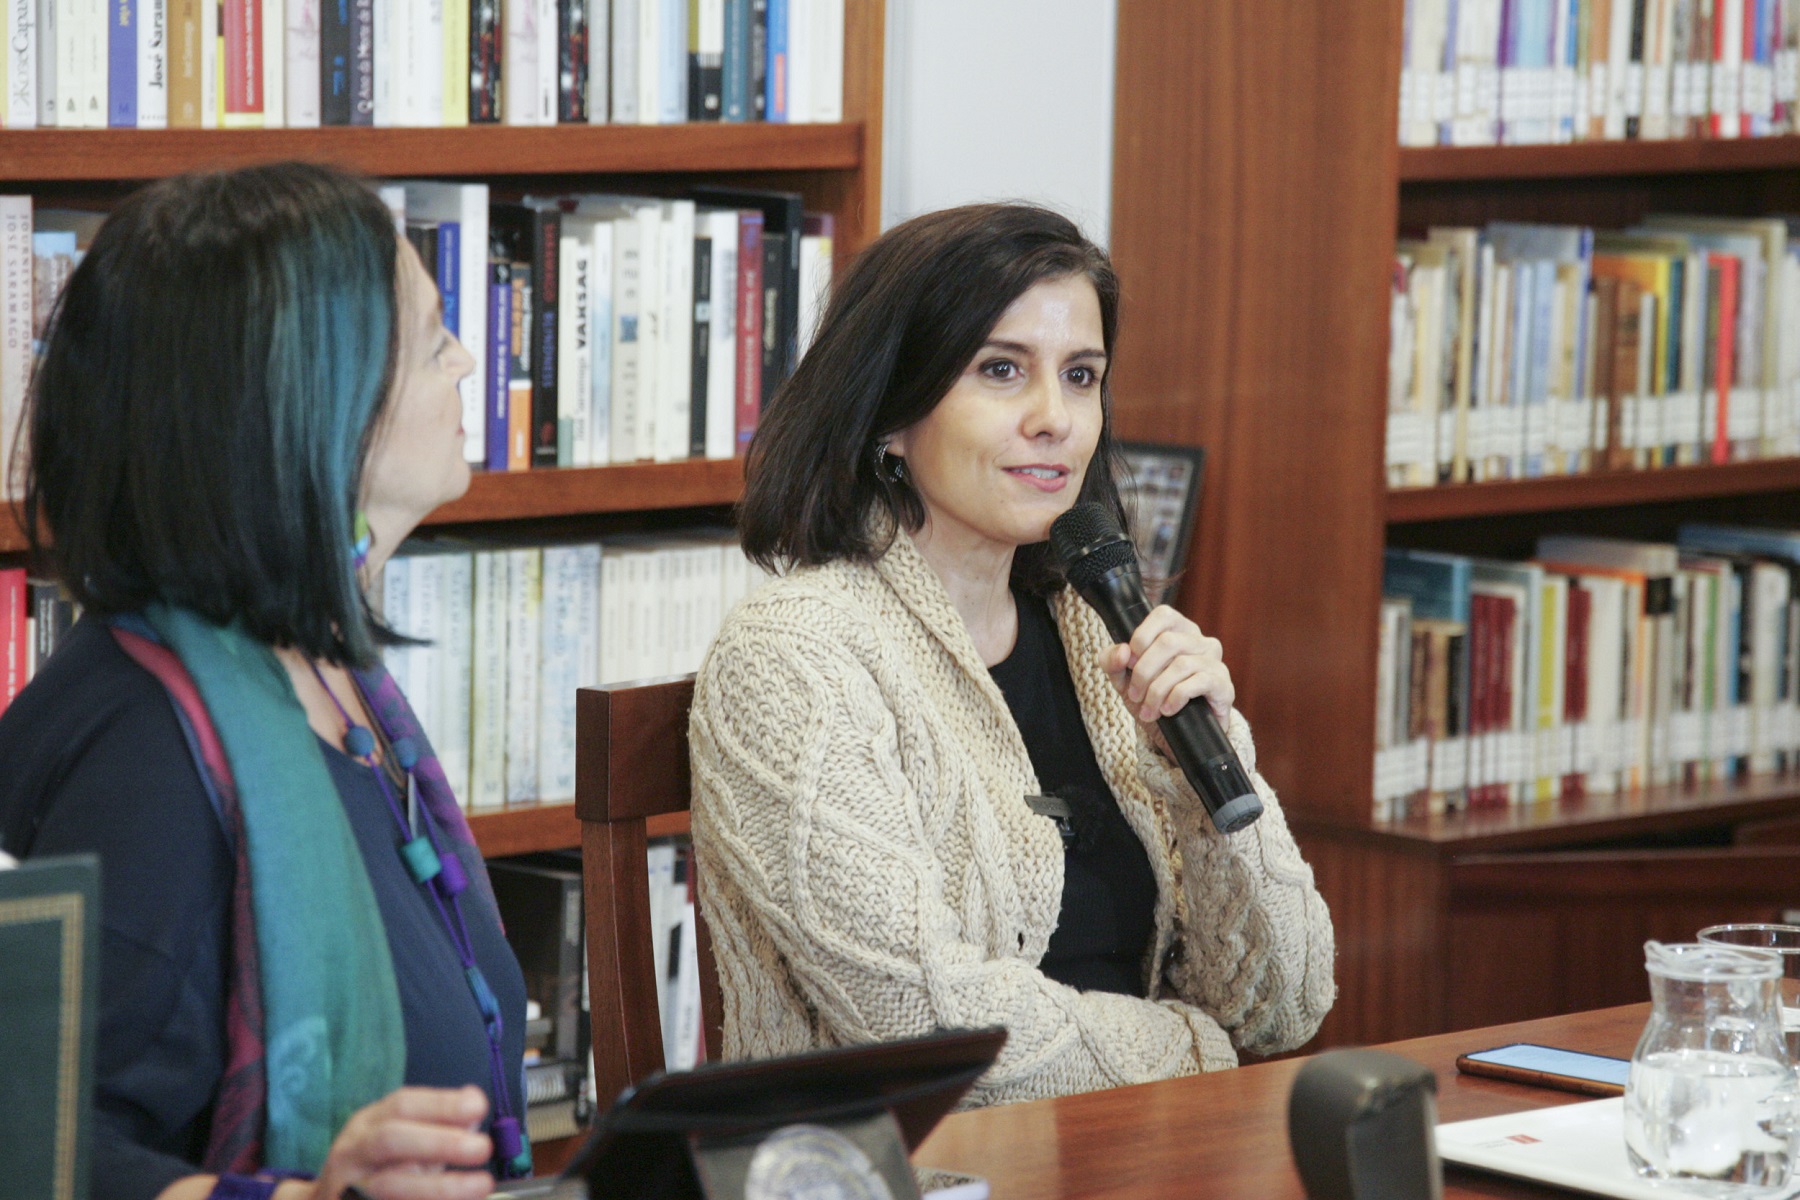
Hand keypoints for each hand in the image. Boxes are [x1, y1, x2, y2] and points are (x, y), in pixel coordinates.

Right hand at [307, 1086, 494, 1199]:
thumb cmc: (380, 1167)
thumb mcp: (406, 1137)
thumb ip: (440, 1122)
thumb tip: (473, 1103)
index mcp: (369, 1123)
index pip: (402, 1104)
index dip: (442, 1104)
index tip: (479, 1107)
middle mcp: (353, 1151)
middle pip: (390, 1140)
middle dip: (440, 1142)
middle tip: (483, 1148)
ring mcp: (347, 1187)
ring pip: (388, 1187)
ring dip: (440, 1188)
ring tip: (482, 1185)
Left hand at [1098, 606, 1233, 748]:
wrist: (1178, 735)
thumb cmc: (1153, 698)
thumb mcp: (1124, 680)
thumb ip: (1113, 662)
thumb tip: (1122, 652)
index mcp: (1178, 631)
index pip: (1163, 615)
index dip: (1142, 636)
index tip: (1129, 663)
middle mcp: (1200, 641)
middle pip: (1168, 642)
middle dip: (1144, 672)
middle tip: (1134, 695)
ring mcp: (1214, 662)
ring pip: (1181, 664)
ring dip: (1157, 690)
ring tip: (1148, 710)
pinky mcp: (1223, 684)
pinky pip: (1199, 682)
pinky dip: (1177, 697)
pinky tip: (1168, 710)